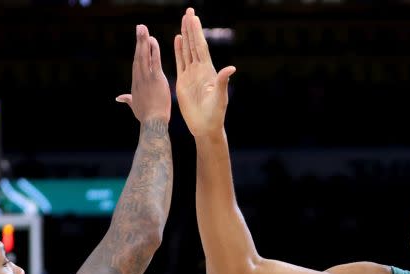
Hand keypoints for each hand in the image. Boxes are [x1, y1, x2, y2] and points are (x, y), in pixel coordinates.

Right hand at [116, 24, 171, 123]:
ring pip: (144, 55)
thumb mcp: (134, 106)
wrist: (153, 121)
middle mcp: (139, 78)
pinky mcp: (156, 78)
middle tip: (140, 27)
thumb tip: (119, 98)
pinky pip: (155, 60)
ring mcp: (147, 77)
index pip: (137, 64)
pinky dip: (153, 50)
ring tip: (143, 28)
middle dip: (139, 41)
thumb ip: (128, 99)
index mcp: (135, 83)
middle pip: (138, 56)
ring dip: (143, 41)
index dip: (138, 52)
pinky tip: (153, 40)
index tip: (140, 42)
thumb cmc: (146, 116)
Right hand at [174, 8, 235, 137]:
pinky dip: (178, 50)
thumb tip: (231, 68)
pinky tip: (177, 39)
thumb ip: (223, 82)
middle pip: (194, 44)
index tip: (194, 17)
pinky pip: (180, 62)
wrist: (205, 126)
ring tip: (183, 20)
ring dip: (185, 35)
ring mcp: (191, 74)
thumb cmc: (215, 114)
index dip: (197, 32)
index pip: (201, 46)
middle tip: (189, 11)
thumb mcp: (220, 97)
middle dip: (191, 28)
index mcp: (209, 70)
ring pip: (187, 50)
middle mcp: (200, 69)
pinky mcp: (183, 81)